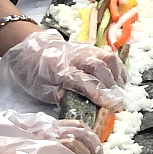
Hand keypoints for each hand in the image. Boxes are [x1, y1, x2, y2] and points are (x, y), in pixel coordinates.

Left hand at [0, 29, 125, 109]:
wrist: (31, 50)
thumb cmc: (35, 74)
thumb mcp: (41, 90)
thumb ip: (58, 96)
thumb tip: (74, 103)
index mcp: (59, 69)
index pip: (83, 80)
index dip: (98, 92)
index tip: (109, 105)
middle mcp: (75, 57)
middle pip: (99, 67)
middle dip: (112, 86)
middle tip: (119, 103)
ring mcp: (84, 50)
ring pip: (107, 58)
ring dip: (117, 76)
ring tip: (120, 92)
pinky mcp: (90, 48)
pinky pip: (109, 55)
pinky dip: (117, 68)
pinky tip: (120, 81)